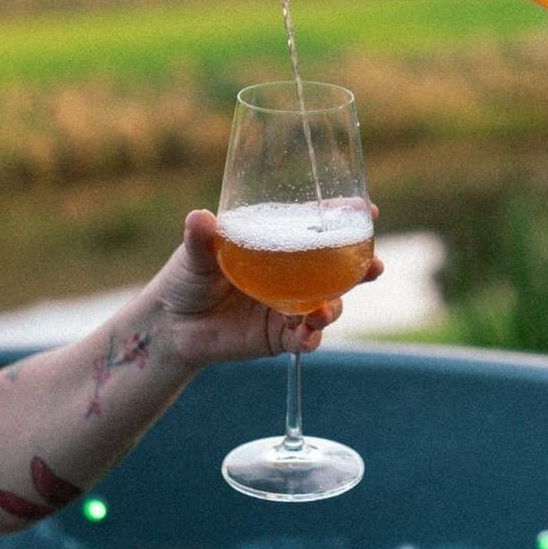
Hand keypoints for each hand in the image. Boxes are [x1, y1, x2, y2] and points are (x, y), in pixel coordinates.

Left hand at [159, 209, 383, 368]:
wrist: (171, 327)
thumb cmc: (185, 279)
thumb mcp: (193, 255)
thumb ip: (200, 239)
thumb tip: (201, 218)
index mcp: (276, 244)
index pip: (317, 228)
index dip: (345, 219)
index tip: (369, 211)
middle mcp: (291, 275)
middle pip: (337, 269)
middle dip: (362, 268)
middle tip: (375, 266)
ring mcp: (288, 306)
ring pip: (328, 304)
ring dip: (335, 306)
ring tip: (325, 310)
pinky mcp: (279, 336)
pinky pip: (305, 337)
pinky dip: (311, 337)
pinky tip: (309, 334)